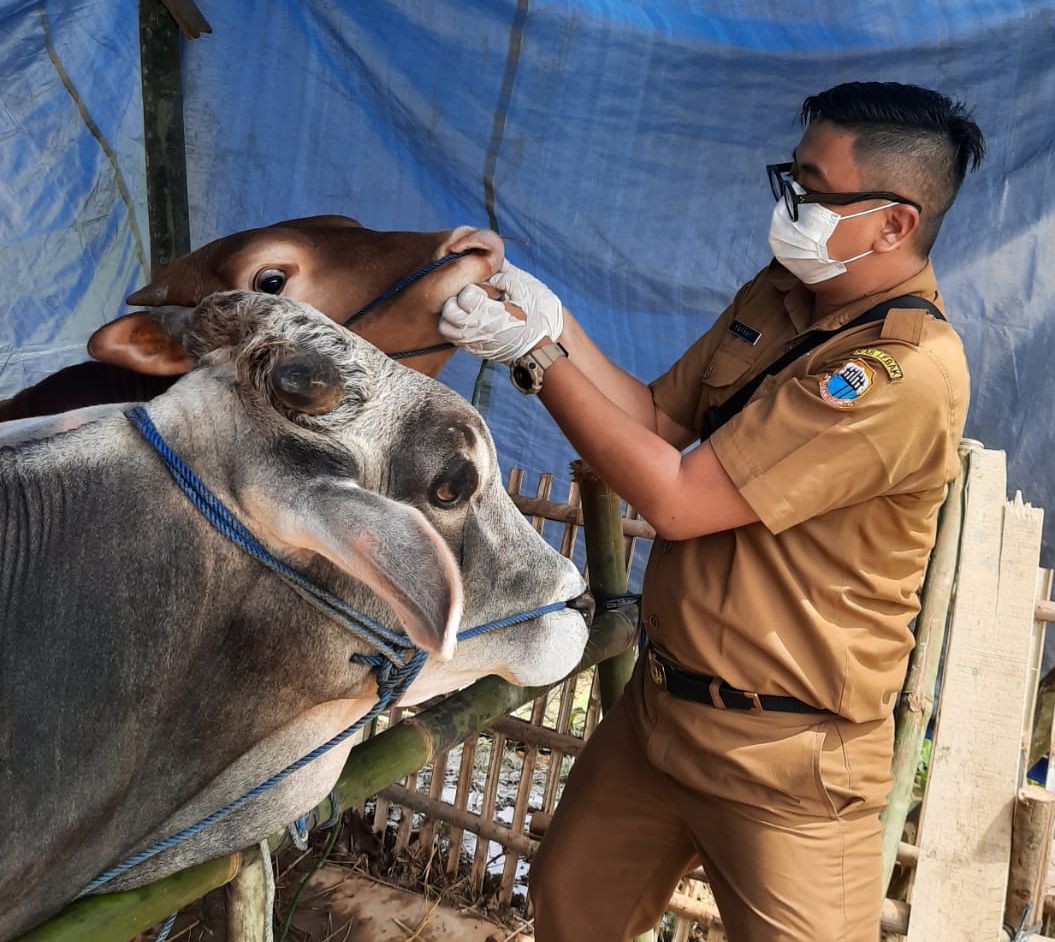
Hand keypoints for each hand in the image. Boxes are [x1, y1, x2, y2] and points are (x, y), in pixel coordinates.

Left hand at [439, 262, 563, 362]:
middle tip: (468, 298)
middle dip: (455, 300)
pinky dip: (453, 327)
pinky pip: (451, 338)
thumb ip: (506, 279)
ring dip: (451, 315)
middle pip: (449, 312)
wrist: (538, 350)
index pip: (464, 297)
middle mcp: (479, 330)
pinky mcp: (473, 350)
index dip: (470, 289)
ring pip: (445, 327)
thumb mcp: (526, 294)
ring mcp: (474, 342)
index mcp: (492, 314)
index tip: (480, 291)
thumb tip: (490, 272)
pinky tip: (467, 320)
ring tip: (464, 309)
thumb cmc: (535, 320)